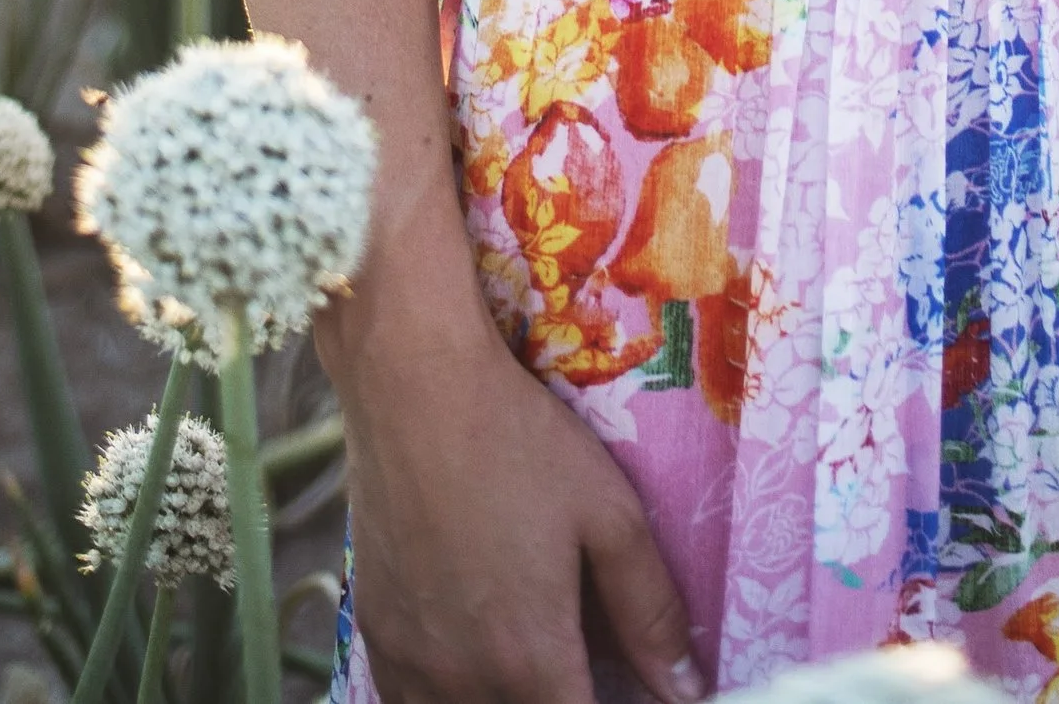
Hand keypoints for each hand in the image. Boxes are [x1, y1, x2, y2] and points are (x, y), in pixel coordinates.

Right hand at [326, 294, 703, 703]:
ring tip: (531, 663)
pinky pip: (408, 702)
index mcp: (531, 659)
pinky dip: (446, 696)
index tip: (617, 689)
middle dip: (555, 703)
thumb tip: (686, 689)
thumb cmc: (519, 440)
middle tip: (580, 665)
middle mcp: (463, 679)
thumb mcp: (608, 514)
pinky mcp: (372, 634)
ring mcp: (409, 662)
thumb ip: (651, 613)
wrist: (413, 386)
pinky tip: (470, 658)